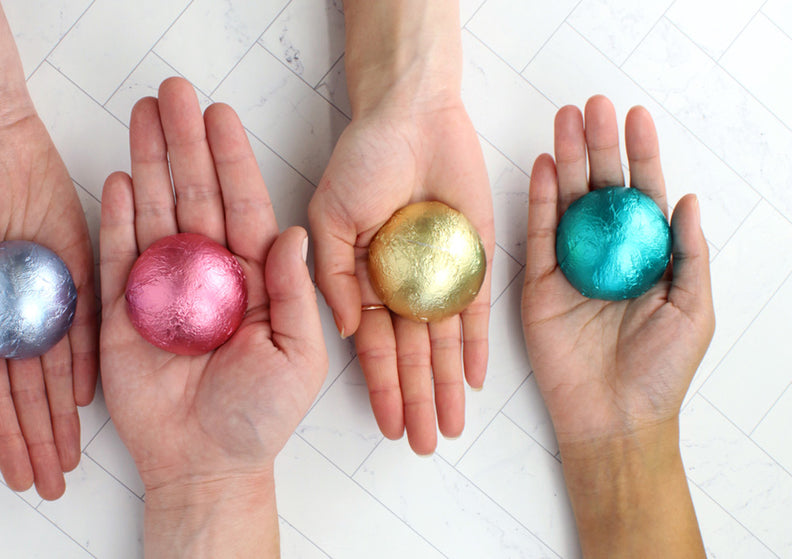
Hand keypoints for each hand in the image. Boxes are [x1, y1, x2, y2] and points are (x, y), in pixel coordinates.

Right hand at [0, 113, 98, 499]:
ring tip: (72, 456)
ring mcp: (48, 294)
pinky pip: (86, 323)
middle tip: (51, 481)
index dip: (4, 433)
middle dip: (38, 438)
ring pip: (58, 368)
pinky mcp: (80, 269)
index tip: (16, 472)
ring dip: (64, 413)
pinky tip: (89, 397)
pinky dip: (86, 361)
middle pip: (29, 391)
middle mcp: (16, 312)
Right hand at [99, 78, 326, 555]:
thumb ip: (293, 293)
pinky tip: (121, 176)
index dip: (231, 161)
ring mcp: (164, 288)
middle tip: (172, 93)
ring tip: (142, 116)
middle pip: (195, 197)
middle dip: (184, 145)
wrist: (204, 463)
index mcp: (252, 280)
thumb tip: (291, 233)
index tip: (220, 115)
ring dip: (149, 164)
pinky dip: (118, 218)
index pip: (243, 207)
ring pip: (156, 213)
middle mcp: (207, 274)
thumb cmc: (259, 416)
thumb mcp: (297, 355)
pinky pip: (120, 256)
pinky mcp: (125, 310)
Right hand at [308, 100, 493, 453]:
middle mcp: (402, 285)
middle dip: (416, 401)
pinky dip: (477, 344)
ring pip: (445, 343)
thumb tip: (348, 332)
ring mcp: (439, 274)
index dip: (380, 387)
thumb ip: (333, 276)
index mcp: (363, 281)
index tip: (387, 426)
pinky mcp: (475, 257)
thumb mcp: (328, 218)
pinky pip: (478, 309)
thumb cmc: (363, 160)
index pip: (374, 348)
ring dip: (447, 386)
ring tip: (450, 428)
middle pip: (412, 355)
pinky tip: (477, 380)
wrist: (411, 116)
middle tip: (422, 445)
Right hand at [521, 96, 714, 447]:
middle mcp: (605, 253)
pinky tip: (542, 165)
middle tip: (595, 106)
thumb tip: (689, 199)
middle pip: (601, 189)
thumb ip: (688, 252)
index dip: (641, 156)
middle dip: (599, 146)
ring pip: (567, 202)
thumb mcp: (694, 308)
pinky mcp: (536, 283)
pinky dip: (539, 199)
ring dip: (565, 160)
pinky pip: (538, 234)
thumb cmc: (662, 369)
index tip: (638, 118)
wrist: (614, 415)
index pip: (643, 194)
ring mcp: (569, 266)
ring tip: (566, 121)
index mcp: (645, 256)